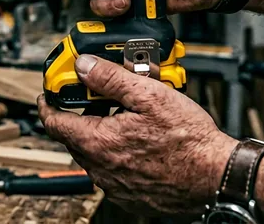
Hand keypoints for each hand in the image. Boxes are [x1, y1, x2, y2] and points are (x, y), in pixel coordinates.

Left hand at [38, 55, 235, 215]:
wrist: (216, 176)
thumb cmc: (189, 140)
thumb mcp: (149, 95)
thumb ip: (111, 79)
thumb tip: (84, 66)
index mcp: (99, 143)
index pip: (54, 124)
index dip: (48, 105)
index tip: (48, 94)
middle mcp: (101, 169)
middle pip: (74, 139)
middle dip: (80, 116)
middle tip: (95, 99)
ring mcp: (115, 186)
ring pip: (94, 156)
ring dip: (100, 135)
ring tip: (124, 117)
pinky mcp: (131, 196)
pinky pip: (112, 172)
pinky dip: (117, 154)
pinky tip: (138, 141)